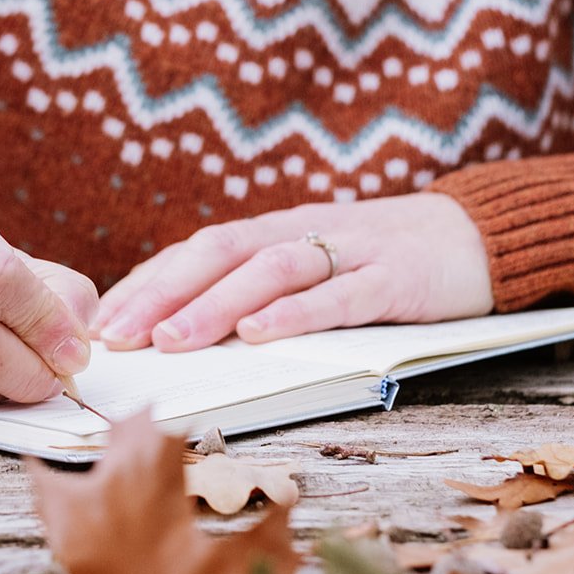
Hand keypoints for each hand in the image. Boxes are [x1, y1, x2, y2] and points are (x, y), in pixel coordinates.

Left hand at [91, 194, 493, 350]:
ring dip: (215, 305)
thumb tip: (178, 333)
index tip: (100, 322)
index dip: (146, 284)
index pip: (194, 252)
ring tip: (172, 339)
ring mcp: (347, 252)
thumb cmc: (376, 263)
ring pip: (269, 271)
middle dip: (160, 295)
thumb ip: (254, 288)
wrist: (473, 236)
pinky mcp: (392, 278)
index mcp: (272, 234)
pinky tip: (260, 333)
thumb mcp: (307, 267)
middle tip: (116, 337)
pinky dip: (295, 312)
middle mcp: (299, 234)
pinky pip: (337, 294)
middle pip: (218, 254)